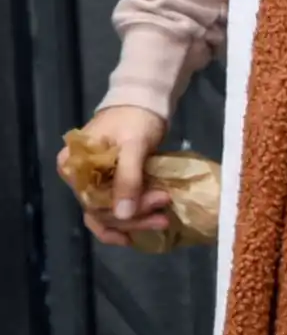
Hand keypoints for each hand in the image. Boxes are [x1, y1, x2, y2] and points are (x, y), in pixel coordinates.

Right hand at [57, 105, 168, 247]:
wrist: (144, 102)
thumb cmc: (135, 118)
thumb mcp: (133, 145)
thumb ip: (127, 177)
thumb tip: (122, 215)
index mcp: (73, 166)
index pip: (94, 200)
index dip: (124, 209)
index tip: (157, 201)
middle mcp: (77, 179)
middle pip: (101, 211)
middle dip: (135, 215)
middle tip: (165, 209)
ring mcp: (92, 184)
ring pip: (107, 215)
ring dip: (134, 222)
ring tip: (162, 221)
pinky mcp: (107, 186)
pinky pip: (112, 211)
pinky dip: (127, 222)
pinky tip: (140, 232)